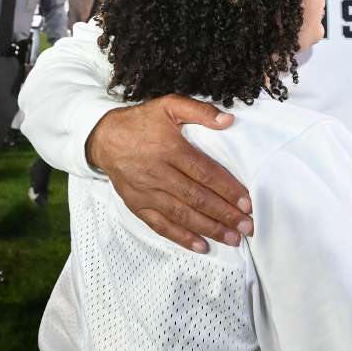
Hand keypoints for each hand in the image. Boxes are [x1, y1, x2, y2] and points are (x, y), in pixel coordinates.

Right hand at [86, 94, 249, 252]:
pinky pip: (161, 225)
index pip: (205, 173)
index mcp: (170, 148)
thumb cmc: (141, 121)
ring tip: (232, 238)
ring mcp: (147, 192)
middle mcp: (159, 173)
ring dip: (209, 228)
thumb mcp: (169, 105)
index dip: (227, 189)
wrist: (104, 138)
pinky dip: (181, 237)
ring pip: (182, 214)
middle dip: (224, 214)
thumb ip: (200, 110)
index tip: (247, 203)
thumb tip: (229, 120)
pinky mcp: (137, 205)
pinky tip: (201, 245)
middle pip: (197, 198)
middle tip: (247, 226)